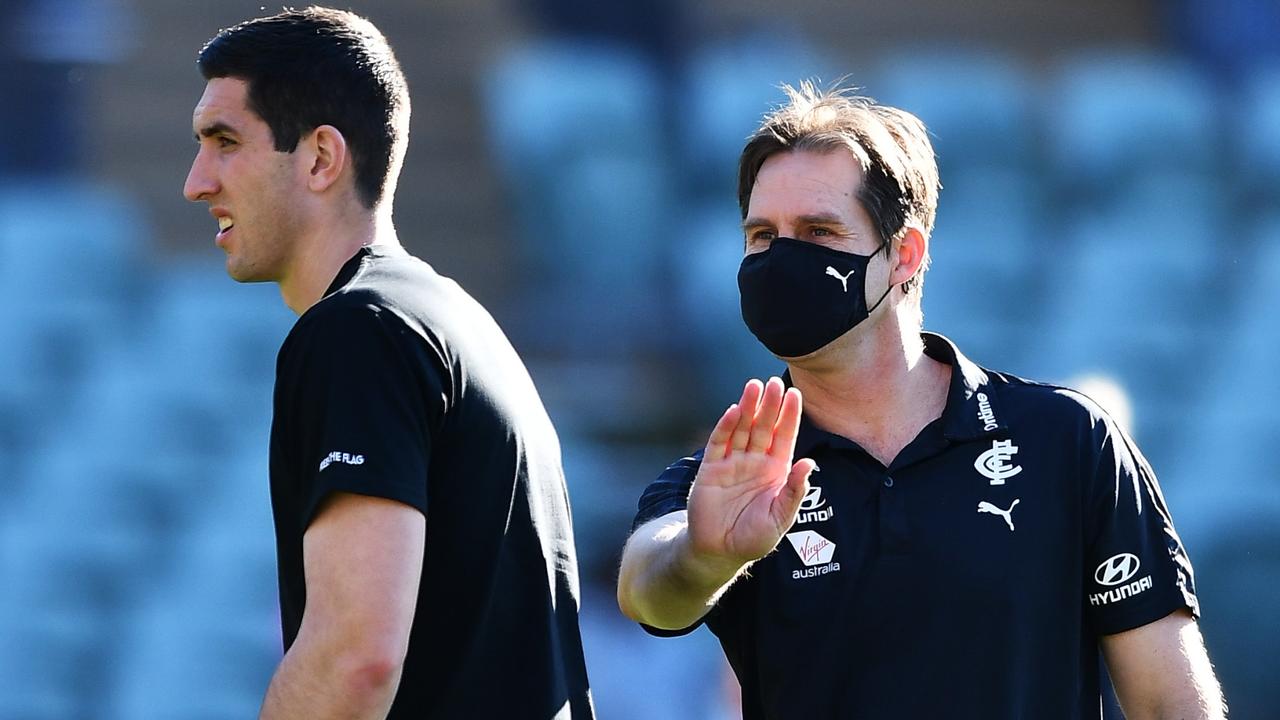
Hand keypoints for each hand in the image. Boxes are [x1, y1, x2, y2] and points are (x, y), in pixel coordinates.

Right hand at [686, 377, 816, 567]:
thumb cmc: (753, 537)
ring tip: (753, 386)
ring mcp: (733, 463)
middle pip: (764, 427)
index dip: (790, 416)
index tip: (795, 394)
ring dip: (748, 408)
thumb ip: (794, 491)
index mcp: (776, 471)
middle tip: (774, 383)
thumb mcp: (780, 517)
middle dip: (770, 405)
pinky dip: (725, 426)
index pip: (785, 437)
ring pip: (742, 429)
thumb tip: (809, 462)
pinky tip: (733, 411)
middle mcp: (755, 462)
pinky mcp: (711, 469)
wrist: (719, 551)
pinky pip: (719, 443)